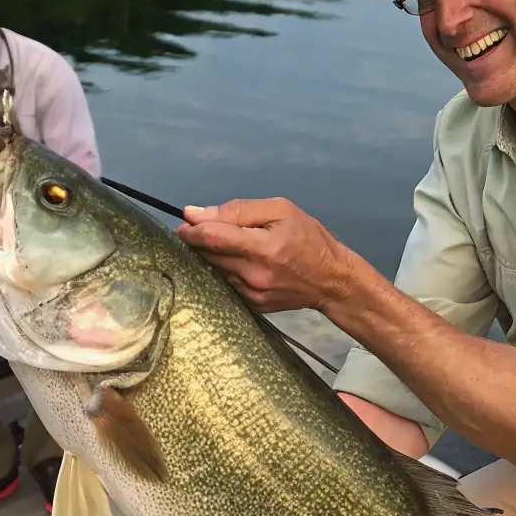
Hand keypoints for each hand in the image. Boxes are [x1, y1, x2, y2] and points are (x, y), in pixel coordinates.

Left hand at [176, 197, 353, 312]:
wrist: (332, 281)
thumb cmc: (309, 238)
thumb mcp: (281, 210)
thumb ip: (238, 210)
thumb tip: (196, 214)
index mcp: (263, 248)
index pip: (213, 238)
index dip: (191, 230)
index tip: (183, 223)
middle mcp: (253, 275)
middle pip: (207, 256)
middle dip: (197, 241)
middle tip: (200, 229)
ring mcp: (251, 294)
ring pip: (213, 271)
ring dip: (209, 256)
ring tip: (222, 244)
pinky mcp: (251, 306)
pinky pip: (224, 284)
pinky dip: (222, 270)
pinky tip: (234, 262)